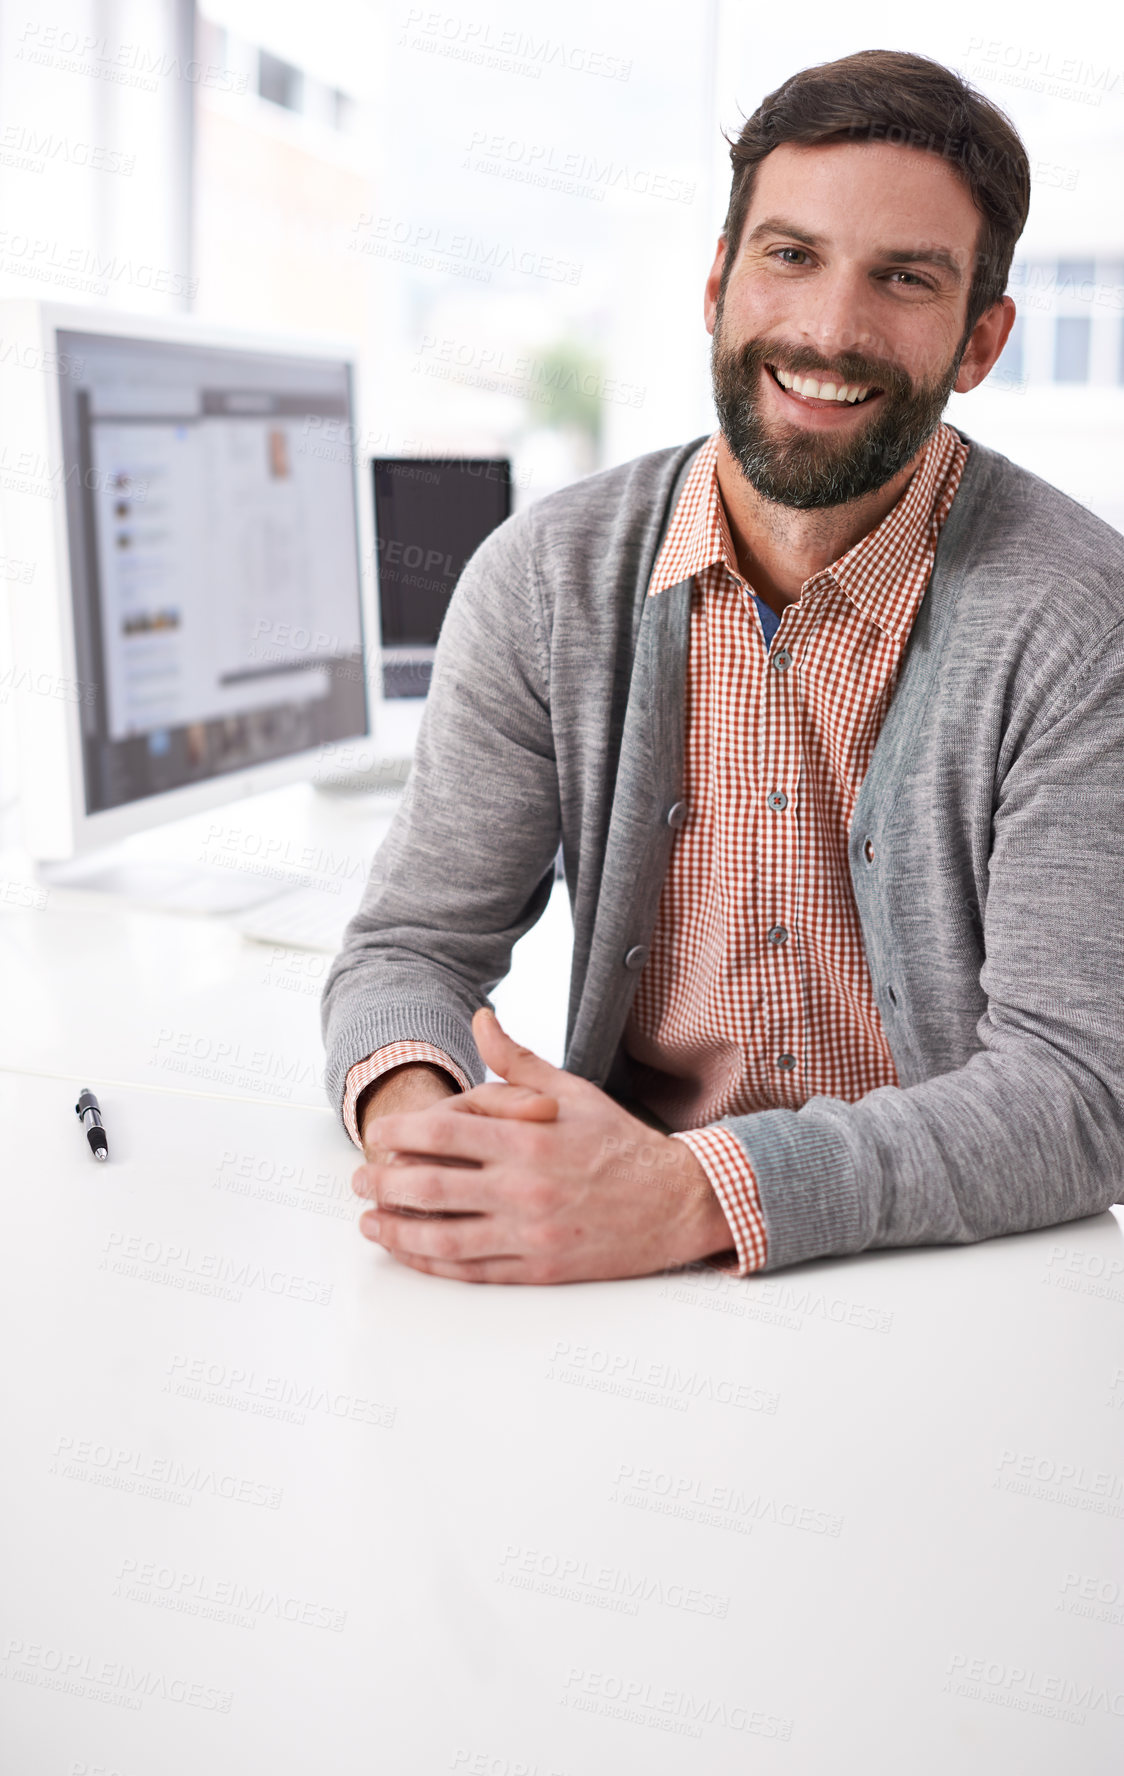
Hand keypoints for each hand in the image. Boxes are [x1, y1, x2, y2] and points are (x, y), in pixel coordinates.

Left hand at [350, 1008, 734, 1282]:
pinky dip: (433, 1263)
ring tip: (370, 1220)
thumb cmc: (620, 1143)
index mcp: (529, 1138)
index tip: (380, 1134)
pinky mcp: (539, 1268)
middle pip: (431, 1187)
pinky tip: (410, 1253)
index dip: (401, 1132)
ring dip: (397, 1230)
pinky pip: (472, 1269)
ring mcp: (530, 1232)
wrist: (676, 1202)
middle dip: (384, 1183)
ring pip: (443, 1237)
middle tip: (361, 1178)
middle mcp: (525, 1187)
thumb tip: (480, 1019)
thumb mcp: (572, 1091)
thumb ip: (517, 1061)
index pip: (443, 1131)